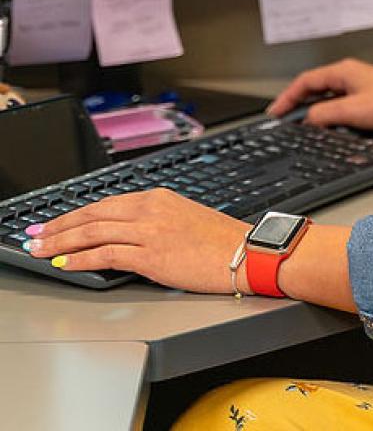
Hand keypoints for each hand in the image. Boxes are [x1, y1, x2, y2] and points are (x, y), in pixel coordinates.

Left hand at [25, 189, 248, 292]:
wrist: (246, 252)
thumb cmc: (221, 240)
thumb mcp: (184, 218)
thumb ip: (154, 221)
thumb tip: (124, 235)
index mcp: (159, 197)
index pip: (106, 203)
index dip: (75, 213)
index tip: (56, 221)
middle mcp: (151, 209)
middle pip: (93, 214)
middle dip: (59, 226)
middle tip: (37, 235)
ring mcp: (149, 231)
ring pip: (93, 232)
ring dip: (60, 242)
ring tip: (41, 250)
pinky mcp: (151, 255)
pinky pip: (105, 255)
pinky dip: (80, 259)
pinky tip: (64, 264)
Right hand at [267, 58, 372, 130]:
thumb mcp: (351, 111)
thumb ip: (324, 114)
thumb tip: (307, 120)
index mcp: (343, 71)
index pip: (305, 81)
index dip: (287, 97)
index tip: (275, 112)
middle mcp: (350, 75)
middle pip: (315, 88)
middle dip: (298, 104)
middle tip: (284, 119)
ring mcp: (359, 86)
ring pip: (328, 98)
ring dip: (315, 111)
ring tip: (303, 125)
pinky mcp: (368, 99)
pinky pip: (341, 105)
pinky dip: (330, 115)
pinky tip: (330, 127)